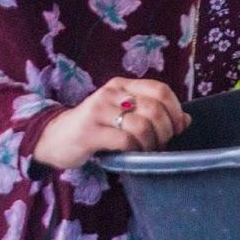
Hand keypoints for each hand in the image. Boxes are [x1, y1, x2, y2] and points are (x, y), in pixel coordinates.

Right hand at [32, 79, 189, 170]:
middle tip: (162, 143)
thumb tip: (186, 120)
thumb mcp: (123, 115)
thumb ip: (152, 114)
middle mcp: (111, 93)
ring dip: (152, 143)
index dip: (175, 110)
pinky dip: (136, 150)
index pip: (160, 89)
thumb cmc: (95, 128)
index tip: (178, 128)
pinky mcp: (90, 131)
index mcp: (122, 85)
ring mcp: (98, 111)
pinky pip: (125, 140)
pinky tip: (133, 154)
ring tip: (148, 150)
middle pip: (154, 108)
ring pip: (142, 125)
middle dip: (166, 130)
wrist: (53, 139)